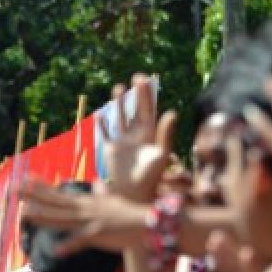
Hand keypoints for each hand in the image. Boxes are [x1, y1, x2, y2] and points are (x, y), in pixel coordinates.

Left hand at [19, 181, 146, 257]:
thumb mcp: (115, 200)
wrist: (149, 223)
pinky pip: (81, 241)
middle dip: (33, 195)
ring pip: (62, 218)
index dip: (41, 186)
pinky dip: (70, 245)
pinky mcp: (99, 234)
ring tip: (25, 214)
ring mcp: (91, 220)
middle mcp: (86, 208)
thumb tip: (99, 182)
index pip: (60, 193)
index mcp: (87, 202)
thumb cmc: (132, 215)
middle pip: (55, 202)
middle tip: (14, 189)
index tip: (25, 178)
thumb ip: (104, 192)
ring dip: (44, 216)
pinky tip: (56, 250)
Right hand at [101, 74, 176, 202]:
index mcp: (149, 135)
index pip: (148, 109)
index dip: (146, 94)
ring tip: (118, 88)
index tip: (144, 78)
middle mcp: (137, 136)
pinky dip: (102, 125)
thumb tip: (172, 111)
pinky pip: (106, 134)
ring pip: (121, 118)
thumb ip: (166, 133)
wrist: (135, 194)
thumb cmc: (151, 177)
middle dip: (135, 95)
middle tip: (135, 77)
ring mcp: (123, 143)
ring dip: (119, 105)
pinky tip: (99, 114)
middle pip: (136, 110)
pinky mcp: (111, 151)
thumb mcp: (160, 153)